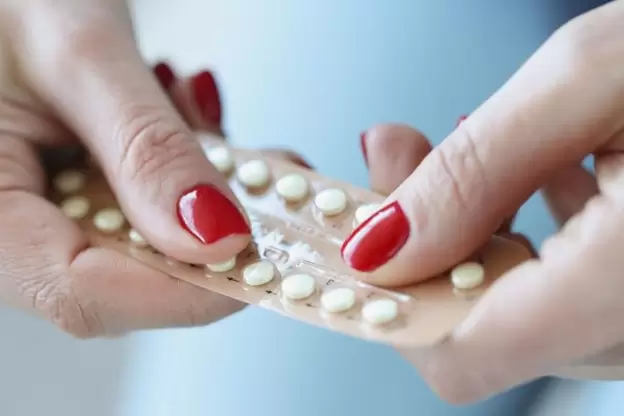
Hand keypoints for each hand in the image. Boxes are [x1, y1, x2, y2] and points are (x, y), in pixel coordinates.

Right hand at [0, 0, 309, 336]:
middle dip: (216, 235)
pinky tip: (199, 127)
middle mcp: (5, 231)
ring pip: (142, 241)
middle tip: (281, 189)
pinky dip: (184, 174)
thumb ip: (146, 148)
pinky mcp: (70, 193)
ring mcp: (39, 214)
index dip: (186, 290)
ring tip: (243, 142)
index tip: (265, 260)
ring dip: (207, 195)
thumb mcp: (78, 57)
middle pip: (123, 275)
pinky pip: (138, 208)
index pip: (82, 292)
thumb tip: (216, 235)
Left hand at [348, 0, 623, 402]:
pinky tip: (521, 168)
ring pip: (513, 303)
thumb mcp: (595, 80)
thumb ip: (477, 174)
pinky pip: (558, 283)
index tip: (348, 226)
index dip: (388, 298)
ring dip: (457, 228)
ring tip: (433, 145)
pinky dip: (513, 230)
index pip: (458, 355)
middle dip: (413, 243)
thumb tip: (378, 249)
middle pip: (476, 323)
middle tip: (390, 150)